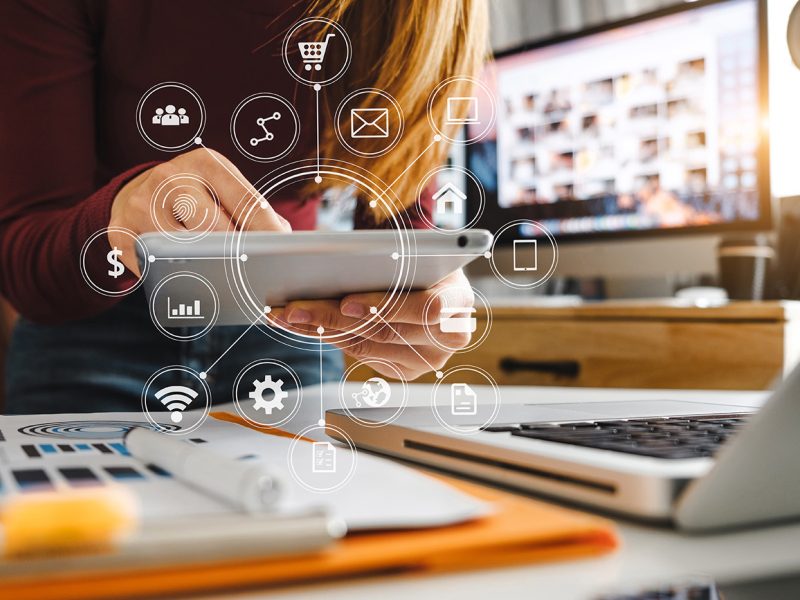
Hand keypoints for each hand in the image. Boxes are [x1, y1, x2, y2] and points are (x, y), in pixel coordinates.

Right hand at [108, 148, 290, 274]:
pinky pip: (156, 265)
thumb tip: (282, 242)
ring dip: (207, 269)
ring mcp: (142, 204)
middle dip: (237, 254)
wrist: (137, 193)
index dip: (267, 233)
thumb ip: (251, 211)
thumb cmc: (196, 197)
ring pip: (184, 251)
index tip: (280, 255)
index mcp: (206, 164)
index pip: (246, 202)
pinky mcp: (121, 231)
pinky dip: (175, 276)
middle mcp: (171, 178)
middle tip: (251, 273)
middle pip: (214, 229)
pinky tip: (188, 279)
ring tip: (222, 278)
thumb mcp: (223, 190)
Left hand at [272, 270, 473, 379]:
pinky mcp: (407, 370)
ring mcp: (430, 358)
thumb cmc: (420, 259)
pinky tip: (306, 326)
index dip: (385, 307)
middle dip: (334, 318)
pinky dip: (331, 338)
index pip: (426, 309)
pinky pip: (363, 355)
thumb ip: (391, 259)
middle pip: (385, 331)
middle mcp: (451, 336)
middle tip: (297, 309)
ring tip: (289, 316)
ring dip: (322, 329)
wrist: (431, 277)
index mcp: (459, 299)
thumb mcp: (414, 251)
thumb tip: (338, 262)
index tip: (348, 303)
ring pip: (368, 346)